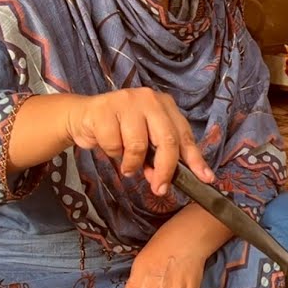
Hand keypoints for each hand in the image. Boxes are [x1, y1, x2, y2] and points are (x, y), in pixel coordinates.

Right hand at [64, 88, 212, 193]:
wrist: (82, 117)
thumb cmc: (117, 129)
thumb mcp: (144, 141)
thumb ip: (158, 156)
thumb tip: (165, 181)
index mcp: (164, 105)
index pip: (184, 135)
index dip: (195, 160)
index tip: (205, 179)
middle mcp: (149, 99)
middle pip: (167, 140)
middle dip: (165, 169)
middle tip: (159, 188)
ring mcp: (127, 101)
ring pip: (138, 145)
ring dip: (131, 163)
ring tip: (125, 164)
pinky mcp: (104, 109)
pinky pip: (114, 144)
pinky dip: (111, 153)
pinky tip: (108, 145)